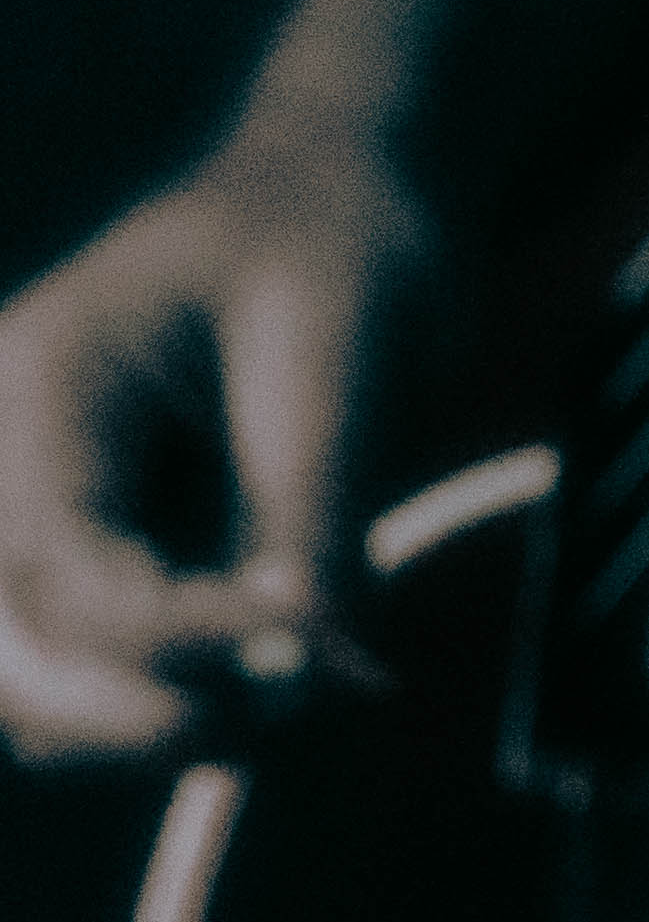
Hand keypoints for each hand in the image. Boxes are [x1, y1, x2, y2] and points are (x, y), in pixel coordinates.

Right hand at [0, 139, 408, 759]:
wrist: (342, 195)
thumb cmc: (341, 244)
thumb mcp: (341, 360)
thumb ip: (317, 514)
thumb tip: (327, 667)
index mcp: (41, 382)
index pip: (59, 564)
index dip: (170, 636)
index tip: (305, 644)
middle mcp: (6, 456)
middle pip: (3, 648)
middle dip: (120, 712)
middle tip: (264, 724)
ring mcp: (32, 511)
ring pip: (27, 685)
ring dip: (138, 725)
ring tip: (281, 705)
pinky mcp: (88, 553)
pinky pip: (81, 671)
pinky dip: (158, 701)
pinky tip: (261, 688)